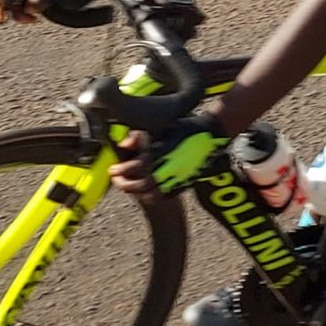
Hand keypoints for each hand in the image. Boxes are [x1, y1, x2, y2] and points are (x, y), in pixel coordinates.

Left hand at [110, 115, 225, 200]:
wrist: (211, 135)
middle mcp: (170, 167)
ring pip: (152, 194)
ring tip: (127, 187)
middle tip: (117, 179)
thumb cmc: (186, 127)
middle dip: (125, 184)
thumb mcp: (161, 128)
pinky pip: (164, 197)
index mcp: (162, 152)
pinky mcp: (184, 184)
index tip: (114, 169)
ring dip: (136, 192)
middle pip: (141, 184)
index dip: (122, 170)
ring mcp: (178, 178)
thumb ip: (139, 137)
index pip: (136, 167)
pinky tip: (144, 192)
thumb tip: (123, 146)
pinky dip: (150, 197)